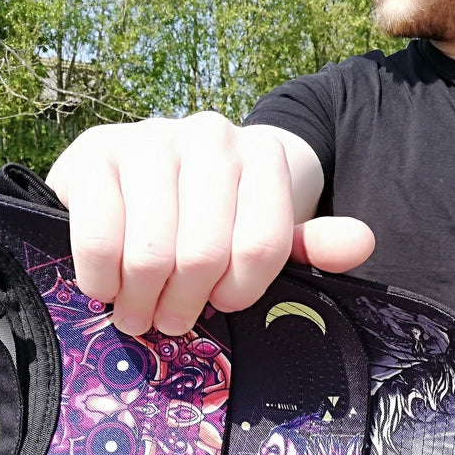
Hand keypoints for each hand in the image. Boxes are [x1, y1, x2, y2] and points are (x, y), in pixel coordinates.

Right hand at [46, 112, 374, 336]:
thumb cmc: (216, 219)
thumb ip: (312, 244)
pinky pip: (99, 238)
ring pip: (151, 253)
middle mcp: (209, 134)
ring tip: (137, 312)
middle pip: (203, 254)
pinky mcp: (94, 151)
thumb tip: (360, 243)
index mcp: (262, 154)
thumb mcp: (268, 231)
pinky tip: (107, 286)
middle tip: (169, 320)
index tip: (222, 302)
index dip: (240, 291)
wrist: (145, 175)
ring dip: (141, 301)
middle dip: (184, 304)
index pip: (263, 246)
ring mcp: (148, 138)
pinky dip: (102, 279)